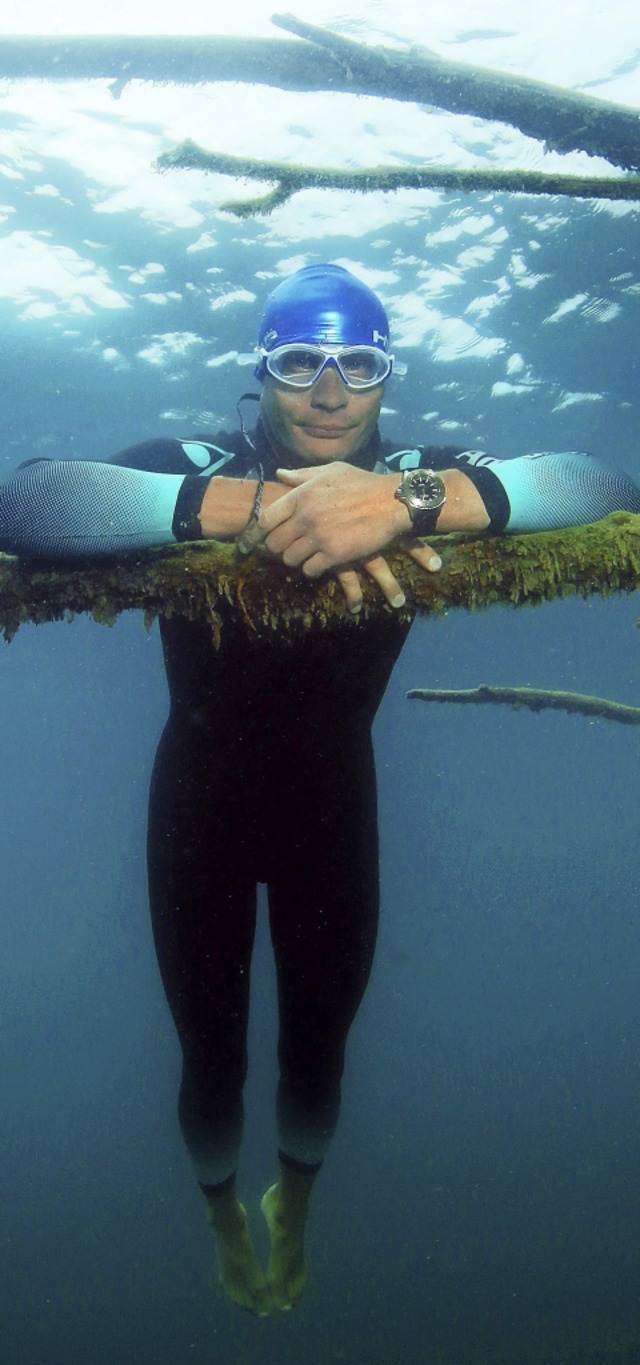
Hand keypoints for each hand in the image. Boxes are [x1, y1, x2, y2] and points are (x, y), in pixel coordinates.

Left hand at [238, 463, 441, 609]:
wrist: (392, 502)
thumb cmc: (362, 484)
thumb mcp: (331, 471)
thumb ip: (302, 475)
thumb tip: (279, 473)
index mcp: (301, 495)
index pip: (265, 519)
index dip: (257, 533)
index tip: (253, 542)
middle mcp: (306, 516)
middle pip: (274, 543)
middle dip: (278, 548)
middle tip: (288, 548)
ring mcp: (319, 536)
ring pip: (290, 559)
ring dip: (295, 560)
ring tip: (306, 555)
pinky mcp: (334, 554)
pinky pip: (309, 570)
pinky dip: (312, 569)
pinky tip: (320, 563)